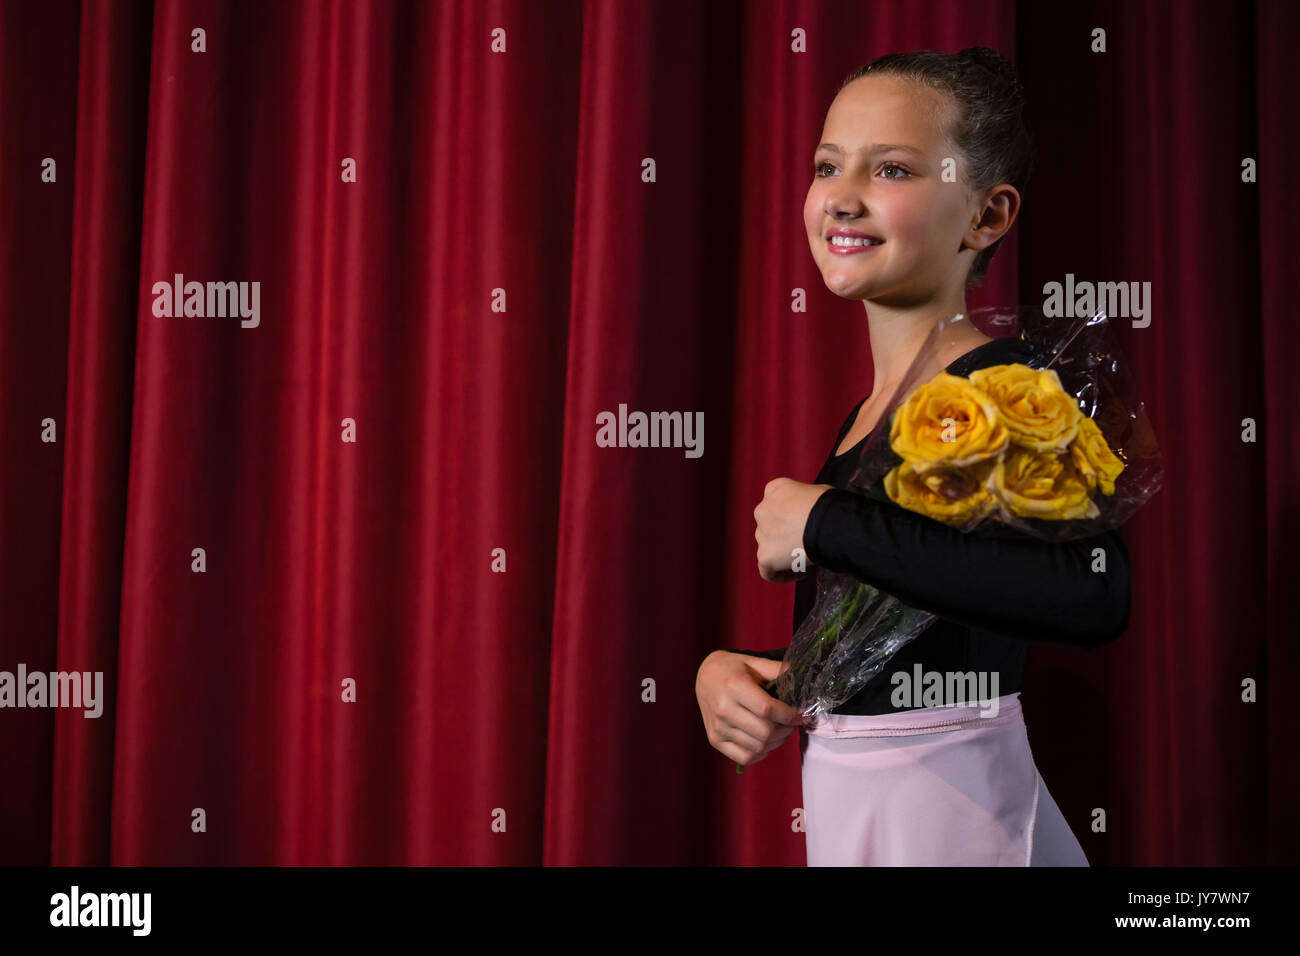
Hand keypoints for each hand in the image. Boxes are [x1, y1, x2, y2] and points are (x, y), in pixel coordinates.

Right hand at [695, 651, 808, 767]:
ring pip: (757, 747)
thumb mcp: (754, 662)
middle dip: (786, 730)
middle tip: (792, 723)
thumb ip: (778, 670)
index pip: (767, 710)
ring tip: (780, 730)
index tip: (800, 714)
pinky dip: (760, 753)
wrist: (705, 676)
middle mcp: (723, 709)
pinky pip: (744, 757)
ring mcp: (718, 727)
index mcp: (734, 686)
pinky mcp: (714, 739)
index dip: (789, 715)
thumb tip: (804, 677)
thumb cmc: (733, 669)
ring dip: (776, 742)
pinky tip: (765, 741)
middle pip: (764, 732)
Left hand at [754, 478, 833, 582]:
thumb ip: (805, 502)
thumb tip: (811, 513)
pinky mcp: (764, 556)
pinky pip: (768, 570)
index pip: (777, 504)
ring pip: (769, 547)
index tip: (804, 526)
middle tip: (804, 544)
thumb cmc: (830, 506)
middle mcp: (762, 510)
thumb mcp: (817, 492)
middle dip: (784, 536)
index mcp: (775, 489)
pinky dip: (781, 575)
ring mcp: (761, 533)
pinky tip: (800, 574)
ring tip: (806, 559)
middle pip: (770, 526)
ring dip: (783, 554)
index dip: (790, 517)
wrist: (828, 524)